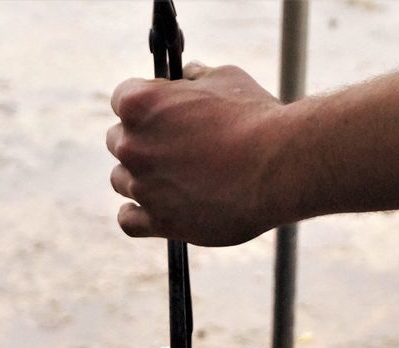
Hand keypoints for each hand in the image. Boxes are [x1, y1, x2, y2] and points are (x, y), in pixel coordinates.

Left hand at [107, 62, 291, 245]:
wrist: (280, 167)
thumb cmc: (256, 117)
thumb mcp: (225, 79)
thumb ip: (196, 77)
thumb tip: (188, 75)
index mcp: (140, 104)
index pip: (122, 99)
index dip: (146, 103)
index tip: (165, 110)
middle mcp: (133, 145)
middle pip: (119, 141)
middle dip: (141, 140)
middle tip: (173, 145)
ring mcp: (143, 186)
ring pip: (122, 180)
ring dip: (140, 176)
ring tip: (171, 176)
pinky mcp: (159, 221)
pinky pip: (128, 220)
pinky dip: (135, 213)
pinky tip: (150, 207)